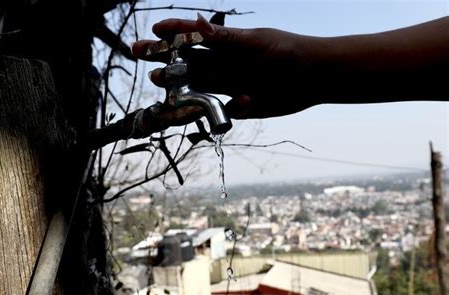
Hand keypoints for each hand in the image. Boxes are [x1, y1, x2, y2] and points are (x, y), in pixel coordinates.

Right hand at [132, 13, 320, 119]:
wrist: (315, 77)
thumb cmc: (288, 51)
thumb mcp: (255, 42)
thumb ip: (225, 38)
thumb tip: (196, 23)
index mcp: (228, 43)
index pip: (194, 36)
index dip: (174, 32)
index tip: (154, 32)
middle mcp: (225, 63)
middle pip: (188, 61)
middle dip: (164, 58)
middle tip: (142, 56)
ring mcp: (230, 84)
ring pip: (197, 85)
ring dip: (178, 84)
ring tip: (158, 82)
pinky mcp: (240, 104)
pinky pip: (221, 107)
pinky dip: (222, 107)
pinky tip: (241, 102)